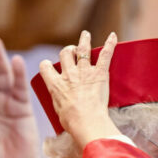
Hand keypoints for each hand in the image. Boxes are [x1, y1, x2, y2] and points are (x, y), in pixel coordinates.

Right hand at [37, 30, 119, 146]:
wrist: (87, 122)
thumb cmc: (73, 123)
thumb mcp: (58, 112)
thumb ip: (59, 102)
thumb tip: (62, 105)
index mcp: (55, 85)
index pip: (45, 67)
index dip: (47, 65)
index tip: (50, 66)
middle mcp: (68, 74)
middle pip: (64, 54)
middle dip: (67, 51)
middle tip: (72, 52)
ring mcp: (84, 72)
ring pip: (82, 49)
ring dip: (84, 41)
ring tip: (85, 35)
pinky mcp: (100, 73)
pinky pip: (105, 54)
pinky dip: (110, 44)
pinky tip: (113, 36)